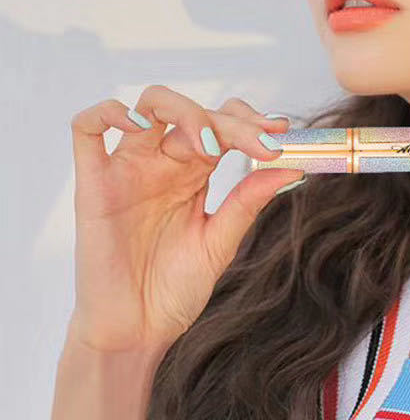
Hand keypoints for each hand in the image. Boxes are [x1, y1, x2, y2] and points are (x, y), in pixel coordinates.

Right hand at [66, 84, 303, 352]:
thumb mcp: (220, 241)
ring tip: (210, 145)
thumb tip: (293, 167)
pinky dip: (108, 112)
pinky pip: (87, 130)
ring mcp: (128, 168)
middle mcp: (163, 162)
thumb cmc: (174, 289)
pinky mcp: (93, 185)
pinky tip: (137, 123)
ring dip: (184, 110)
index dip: (251, 122)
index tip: (281, 135)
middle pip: (195, 112)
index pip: (222, 124)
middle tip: (261, 143)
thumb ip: (248, 201)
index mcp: (194, 171)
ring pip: (148, 105)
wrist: (137, 333)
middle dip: (232, 122)